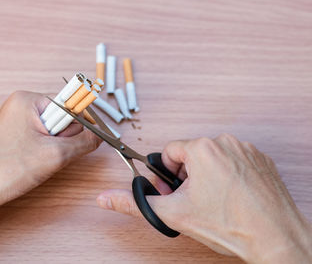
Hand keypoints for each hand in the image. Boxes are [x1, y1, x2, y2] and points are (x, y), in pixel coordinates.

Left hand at [0, 91, 100, 254]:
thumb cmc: (5, 169)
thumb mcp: (55, 155)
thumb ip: (84, 142)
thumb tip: (100, 136)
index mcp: (28, 100)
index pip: (70, 103)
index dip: (82, 122)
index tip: (91, 137)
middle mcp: (21, 105)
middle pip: (62, 117)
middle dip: (64, 139)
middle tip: (53, 154)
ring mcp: (15, 120)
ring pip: (52, 131)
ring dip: (55, 148)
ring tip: (40, 161)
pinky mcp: (13, 135)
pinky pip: (40, 138)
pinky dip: (44, 152)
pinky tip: (34, 163)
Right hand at [97, 134, 311, 262]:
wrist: (275, 239)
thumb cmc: (230, 225)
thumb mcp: (173, 214)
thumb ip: (135, 204)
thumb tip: (106, 199)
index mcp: (202, 149)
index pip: (169, 152)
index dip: (167, 175)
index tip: (175, 191)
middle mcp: (226, 142)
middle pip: (191, 155)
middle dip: (186, 176)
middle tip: (194, 199)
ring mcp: (246, 149)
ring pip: (213, 158)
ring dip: (207, 176)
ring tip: (215, 200)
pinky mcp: (261, 159)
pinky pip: (234, 161)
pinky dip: (229, 175)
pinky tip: (232, 197)